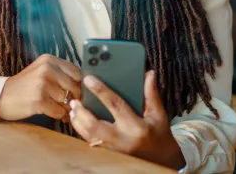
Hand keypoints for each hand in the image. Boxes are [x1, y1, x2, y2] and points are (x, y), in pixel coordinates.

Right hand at [0, 54, 81, 121]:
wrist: (1, 97)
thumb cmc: (25, 86)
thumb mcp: (41, 71)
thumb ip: (60, 73)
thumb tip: (84, 84)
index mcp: (49, 60)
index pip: (77, 71)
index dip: (80, 84)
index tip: (78, 92)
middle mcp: (47, 69)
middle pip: (75, 86)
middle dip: (75, 98)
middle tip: (71, 104)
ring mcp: (42, 84)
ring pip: (68, 100)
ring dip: (66, 108)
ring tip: (60, 109)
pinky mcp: (39, 100)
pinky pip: (59, 111)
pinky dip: (58, 115)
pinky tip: (52, 113)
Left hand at [69, 70, 185, 168]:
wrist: (161, 161)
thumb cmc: (159, 135)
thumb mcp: (158, 114)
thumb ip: (151, 94)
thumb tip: (149, 74)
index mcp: (136, 127)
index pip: (115, 105)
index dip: (101, 90)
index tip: (88, 79)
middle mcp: (122, 140)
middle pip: (94, 126)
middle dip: (82, 112)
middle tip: (75, 100)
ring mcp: (114, 150)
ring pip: (89, 136)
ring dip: (78, 122)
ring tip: (73, 109)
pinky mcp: (108, 155)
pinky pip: (91, 143)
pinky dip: (82, 131)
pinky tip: (78, 121)